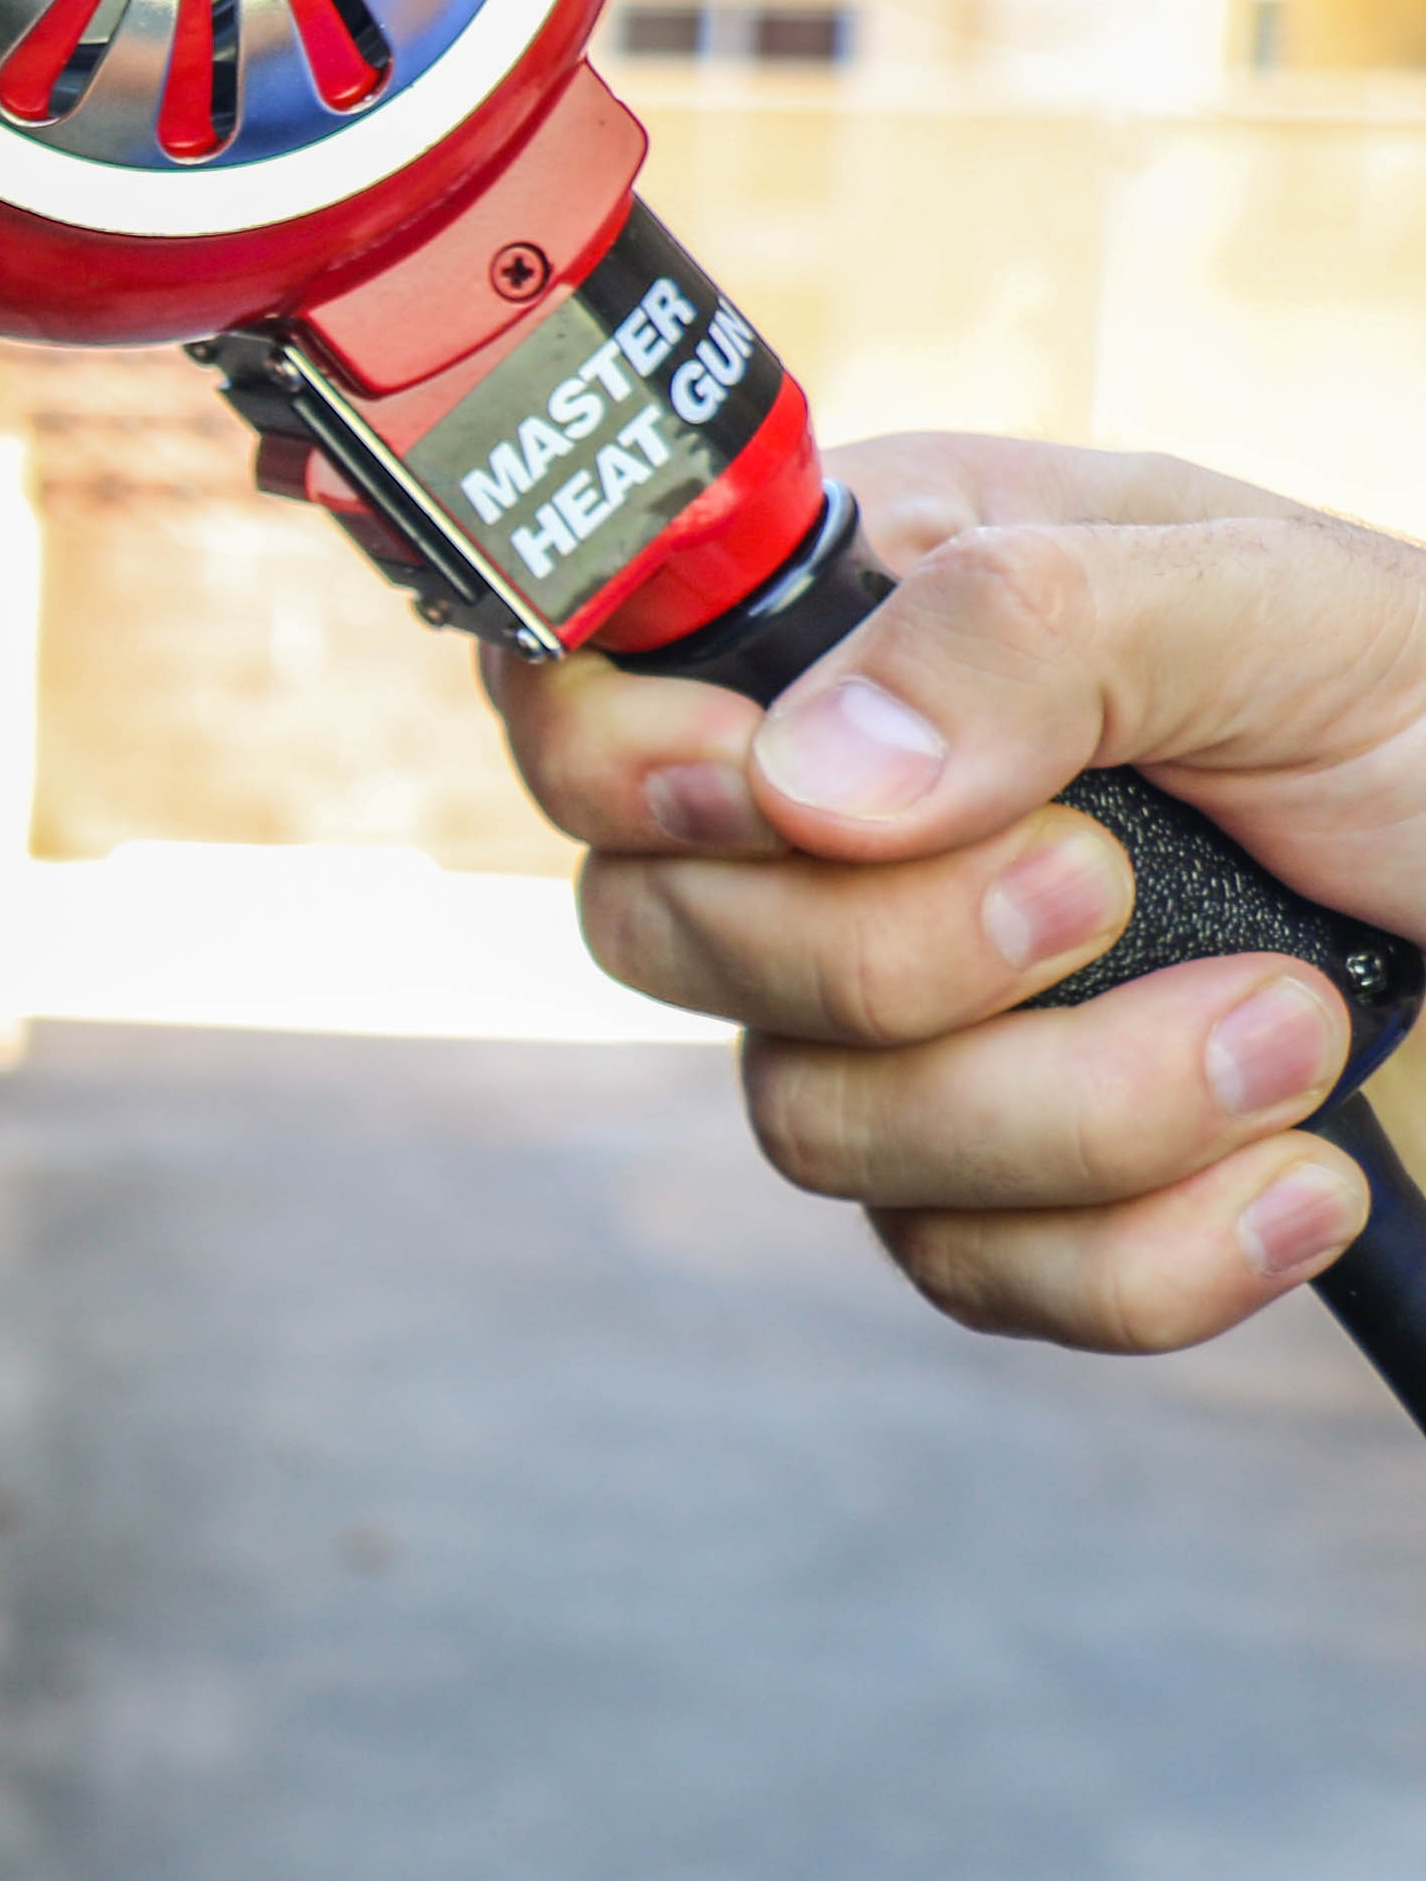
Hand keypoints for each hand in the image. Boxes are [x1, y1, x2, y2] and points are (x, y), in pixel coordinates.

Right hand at [488, 434, 1425, 1349]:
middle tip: (1105, 888)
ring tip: (1292, 1022)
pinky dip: (1146, 1253)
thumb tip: (805, 781)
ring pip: (810, 1128)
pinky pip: (961, 1273)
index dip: (624, 762)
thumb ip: (1031, 632)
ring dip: (1077, 1107)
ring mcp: (890, 1018)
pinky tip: (1295, 1172)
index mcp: (861, 620)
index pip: (586, 688)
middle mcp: (829, 822)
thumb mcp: (1279, 607)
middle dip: (887, 954)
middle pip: (652, 935)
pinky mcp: (987, 1188)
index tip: (769, 794)